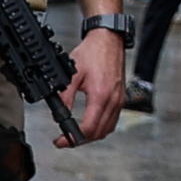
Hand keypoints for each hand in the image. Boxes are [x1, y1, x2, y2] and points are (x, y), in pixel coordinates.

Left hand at [63, 23, 129, 143]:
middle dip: (81, 140)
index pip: (88, 128)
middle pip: (99, 133)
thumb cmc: (92, 53)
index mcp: (100, 95)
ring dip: (92, 136)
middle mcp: (113, 101)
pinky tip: (92, 125)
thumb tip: (58, 114)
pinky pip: (113, 121)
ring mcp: (119, 100)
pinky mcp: (121, 98)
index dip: (72, 138)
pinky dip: (102, 128)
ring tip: (76, 134)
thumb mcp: (72, 74)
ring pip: (107, 129)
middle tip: (66, 140)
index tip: (61, 140)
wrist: (109, 40)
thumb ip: (65, 96)